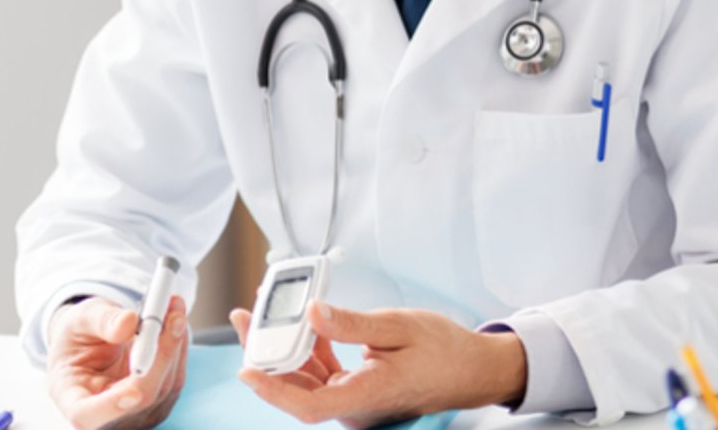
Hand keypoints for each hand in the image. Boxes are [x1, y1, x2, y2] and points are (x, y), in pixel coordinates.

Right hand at [45, 295, 190, 428]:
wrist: (90, 344)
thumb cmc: (78, 338)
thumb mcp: (80, 319)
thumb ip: (101, 320)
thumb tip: (128, 322)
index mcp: (72, 399)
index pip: (88, 414)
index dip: (113, 405)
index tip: (134, 388)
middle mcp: (104, 418)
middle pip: (140, 397)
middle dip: (161, 354)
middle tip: (173, 316)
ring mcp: (134, 416)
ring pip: (165, 387)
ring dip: (174, 345)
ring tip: (173, 309)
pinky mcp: (156, 406)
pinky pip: (174, 381)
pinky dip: (178, 349)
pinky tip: (174, 325)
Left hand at [227, 302, 526, 427]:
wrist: (472, 369)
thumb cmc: (444, 350)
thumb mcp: (399, 326)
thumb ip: (351, 323)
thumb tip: (312, 314)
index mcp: (369, 396)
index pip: (311, 405)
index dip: (275, 390)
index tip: (248, 369)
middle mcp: (356, 405)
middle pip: (298, 389)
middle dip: (266, 354)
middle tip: (244, 317)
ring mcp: (354, 399)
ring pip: (304, 379)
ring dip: (281, 348)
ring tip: (259, 313)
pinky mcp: (354, 389)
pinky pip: (320, 371)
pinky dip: (304, 346)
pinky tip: (295, 320)